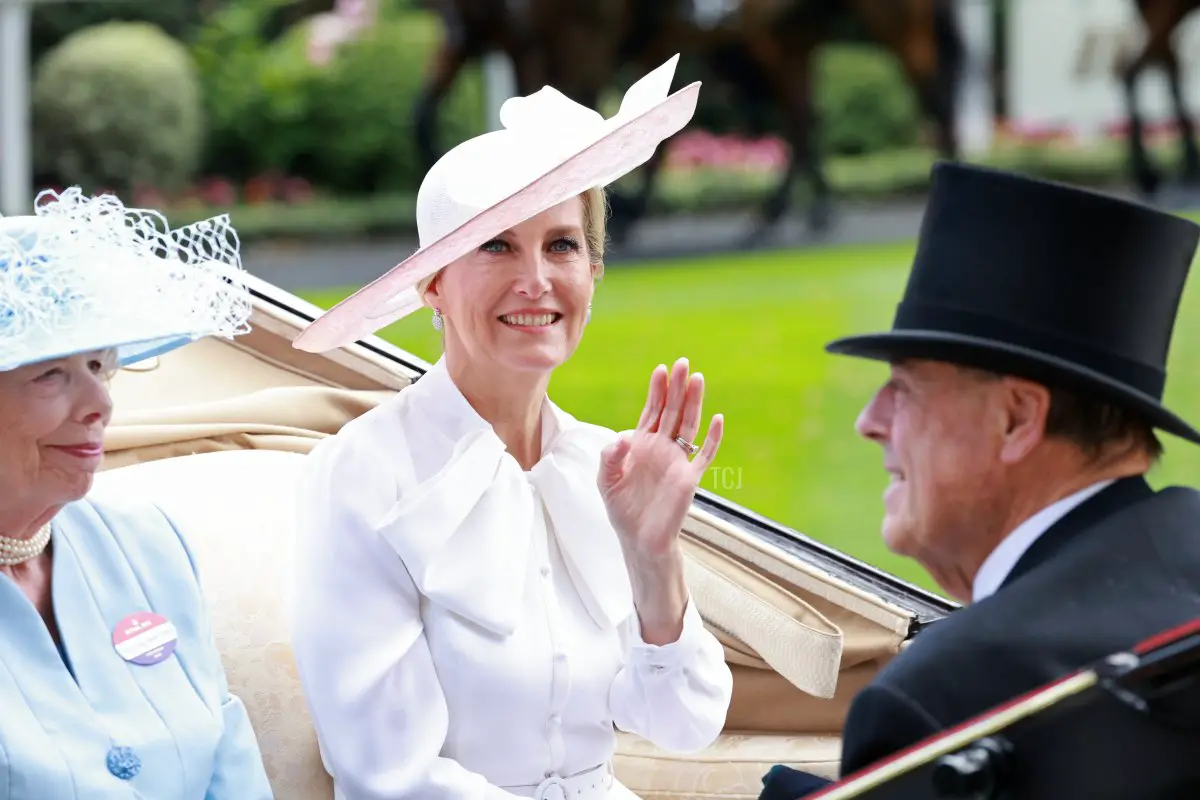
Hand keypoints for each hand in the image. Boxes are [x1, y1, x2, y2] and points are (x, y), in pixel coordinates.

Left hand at [598, 357, 723, 562]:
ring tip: (698, 379)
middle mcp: (661, 448)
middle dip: (676, 388)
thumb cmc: (622, 509)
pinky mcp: (689, 478)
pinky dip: (713, 438)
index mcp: (641, 445)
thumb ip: (610, 457)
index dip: (656, 391)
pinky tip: (717, 419)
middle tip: (683, 363)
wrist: (639, 539)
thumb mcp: (606, 481)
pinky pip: (704, 455)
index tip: (660, 370)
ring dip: (693, 403)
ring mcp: (677, 461)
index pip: (651, 411)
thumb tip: (624, 436)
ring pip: (688, 425)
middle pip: (672, 411)